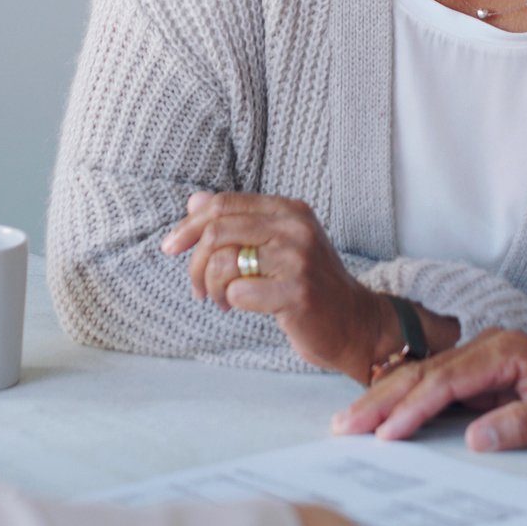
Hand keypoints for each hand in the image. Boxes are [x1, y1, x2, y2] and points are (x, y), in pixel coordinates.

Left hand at [161, 191, 392, 379]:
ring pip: (224, 262)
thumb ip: (239, 222)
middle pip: (218, 230)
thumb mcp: (278, 244)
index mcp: (289, 210)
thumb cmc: (309, 285)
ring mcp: (298, 259)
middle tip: (197, 287)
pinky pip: (239, 292)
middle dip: (195, 262)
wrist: (354, 323)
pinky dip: (231, 302)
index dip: (189, 225)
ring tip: (221, 300)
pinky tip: (238, 308)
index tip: (171, 247)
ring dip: (212, 287)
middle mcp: (295, 228)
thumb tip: (194, 201)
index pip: (224, 204)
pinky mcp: (297, 292)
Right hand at [332, 329, 526, 450]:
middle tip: (345, 427)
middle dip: (381, 400)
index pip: (448, 379)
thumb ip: (525, 423)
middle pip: (422, 372)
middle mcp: (485, 346)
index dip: (415, 407)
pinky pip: (430, 387)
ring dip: (382, 399)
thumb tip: (476, 437)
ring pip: (418, 376)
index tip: (389, 434)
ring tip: (346, 423)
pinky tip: (376, 417)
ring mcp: (477, 358)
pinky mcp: (475, 374)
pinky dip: (400, 401)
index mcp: (506, 349)